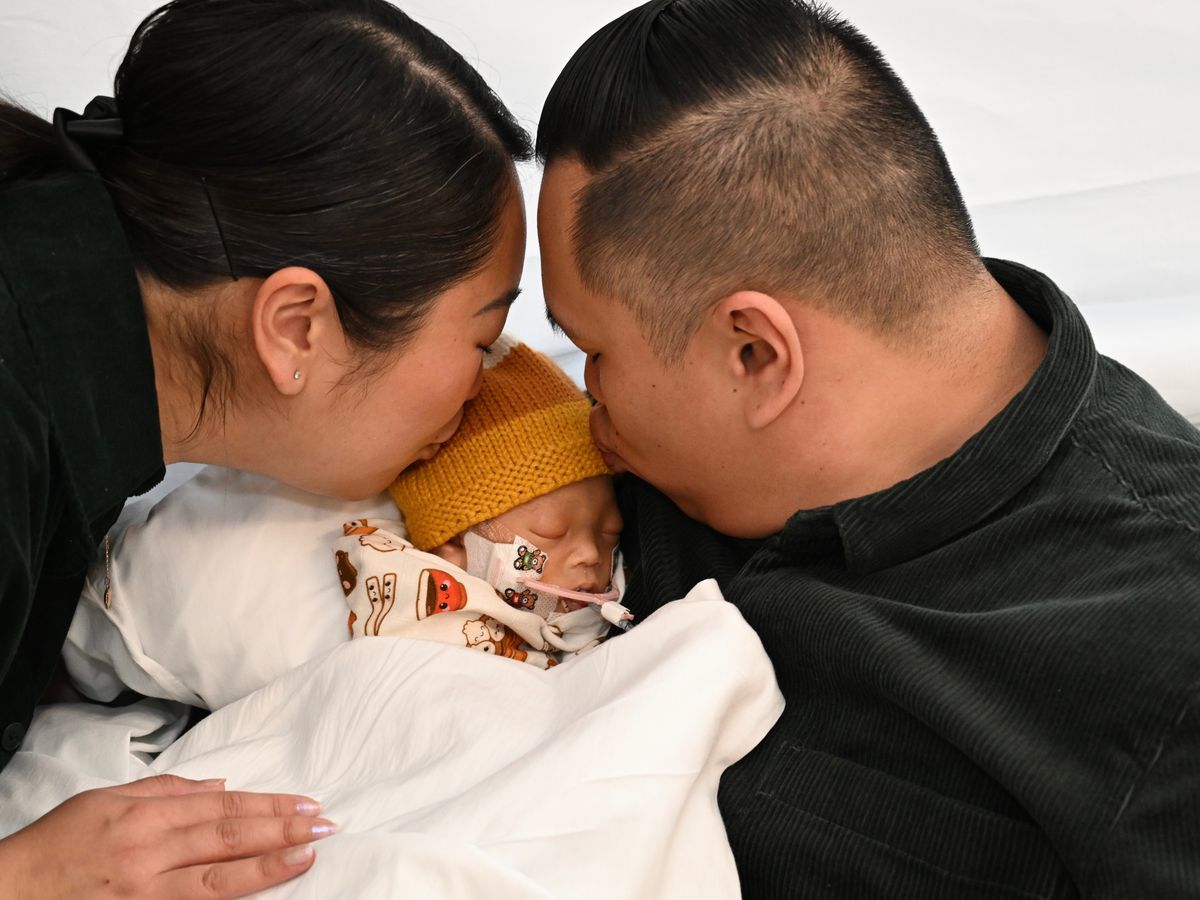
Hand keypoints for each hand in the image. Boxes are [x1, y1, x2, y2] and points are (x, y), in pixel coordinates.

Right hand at [0, 774, 333, 897]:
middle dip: (281, 830)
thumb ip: (167, 790)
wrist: (9, 894)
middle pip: (228, 839)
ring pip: (218, 880)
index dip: (268, 805)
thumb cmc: (56, 847)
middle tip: (324, 825)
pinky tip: (260, 895)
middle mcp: (147, 854)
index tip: (306, 804)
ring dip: (268, 866)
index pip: (222, 808)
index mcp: (143, 816)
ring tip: (307, 855)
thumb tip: (221, 787)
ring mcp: (145, 894)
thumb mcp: (105, 800)